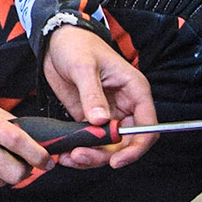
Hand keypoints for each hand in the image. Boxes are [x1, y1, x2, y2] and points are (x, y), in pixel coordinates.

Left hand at [41, 24, 158, 169]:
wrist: (55, 41)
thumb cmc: (77, 45)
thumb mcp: (84, 66)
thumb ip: (92, 94)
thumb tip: (100, 121)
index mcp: (134, 91)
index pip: (147, 127)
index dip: (136, 147)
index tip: (116, 160)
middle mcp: (125, 106)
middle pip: (126, 142)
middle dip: (107, 155)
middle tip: (82, 156)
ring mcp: (108, 114)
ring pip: (108, 147)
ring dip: (92, 156)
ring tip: (71, 157)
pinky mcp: (90, 119)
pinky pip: (91, 142)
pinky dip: (81, 150)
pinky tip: (66, 153)